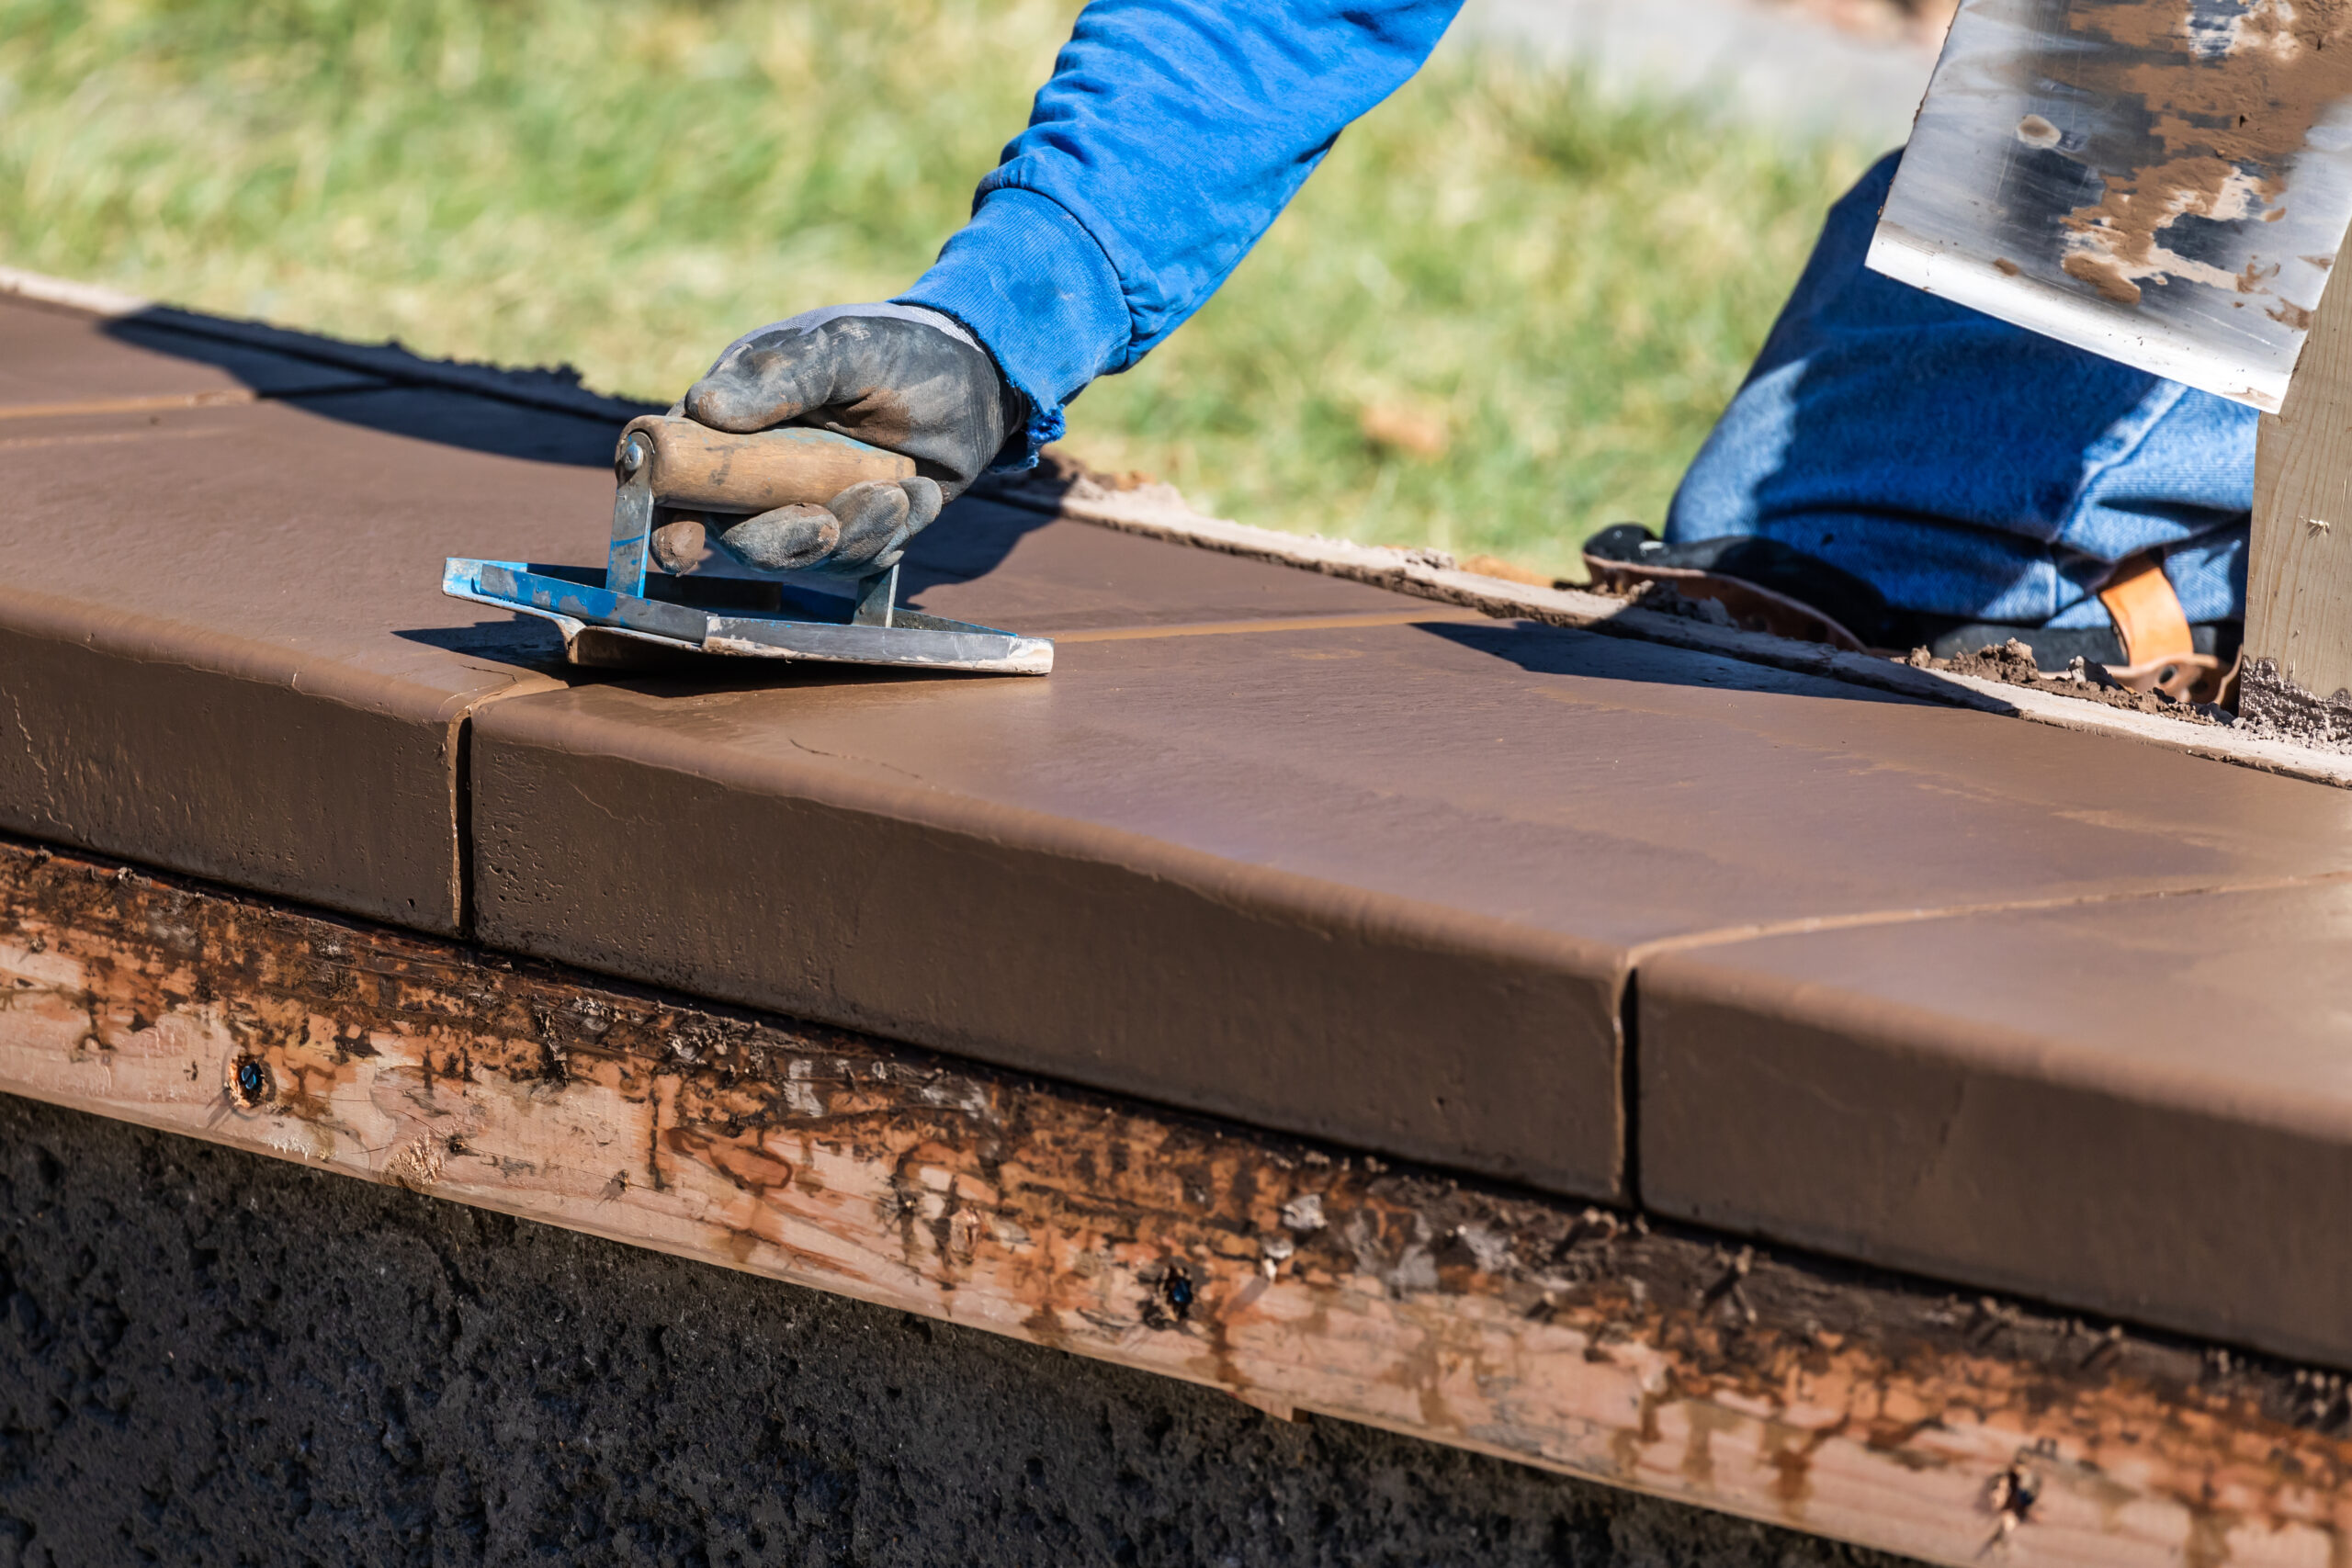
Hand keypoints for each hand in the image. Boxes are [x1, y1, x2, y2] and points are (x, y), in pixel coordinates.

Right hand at [679, 304, 1019, 574]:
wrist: (974, 378)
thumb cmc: (895, 349)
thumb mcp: (842, 349)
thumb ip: (780, 376)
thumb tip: (705, 407)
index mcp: (733, 421)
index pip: (679, 475)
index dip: (666, 516)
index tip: (679, 549)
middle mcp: (762, 473)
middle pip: (740, 536)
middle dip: (780, 542)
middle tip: (826, 525)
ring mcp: (809, 505)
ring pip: (805, 556)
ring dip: (852, 536)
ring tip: (899, 492)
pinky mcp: (858, 530)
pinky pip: (859, 560)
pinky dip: (892, 535)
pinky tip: (923, 494)